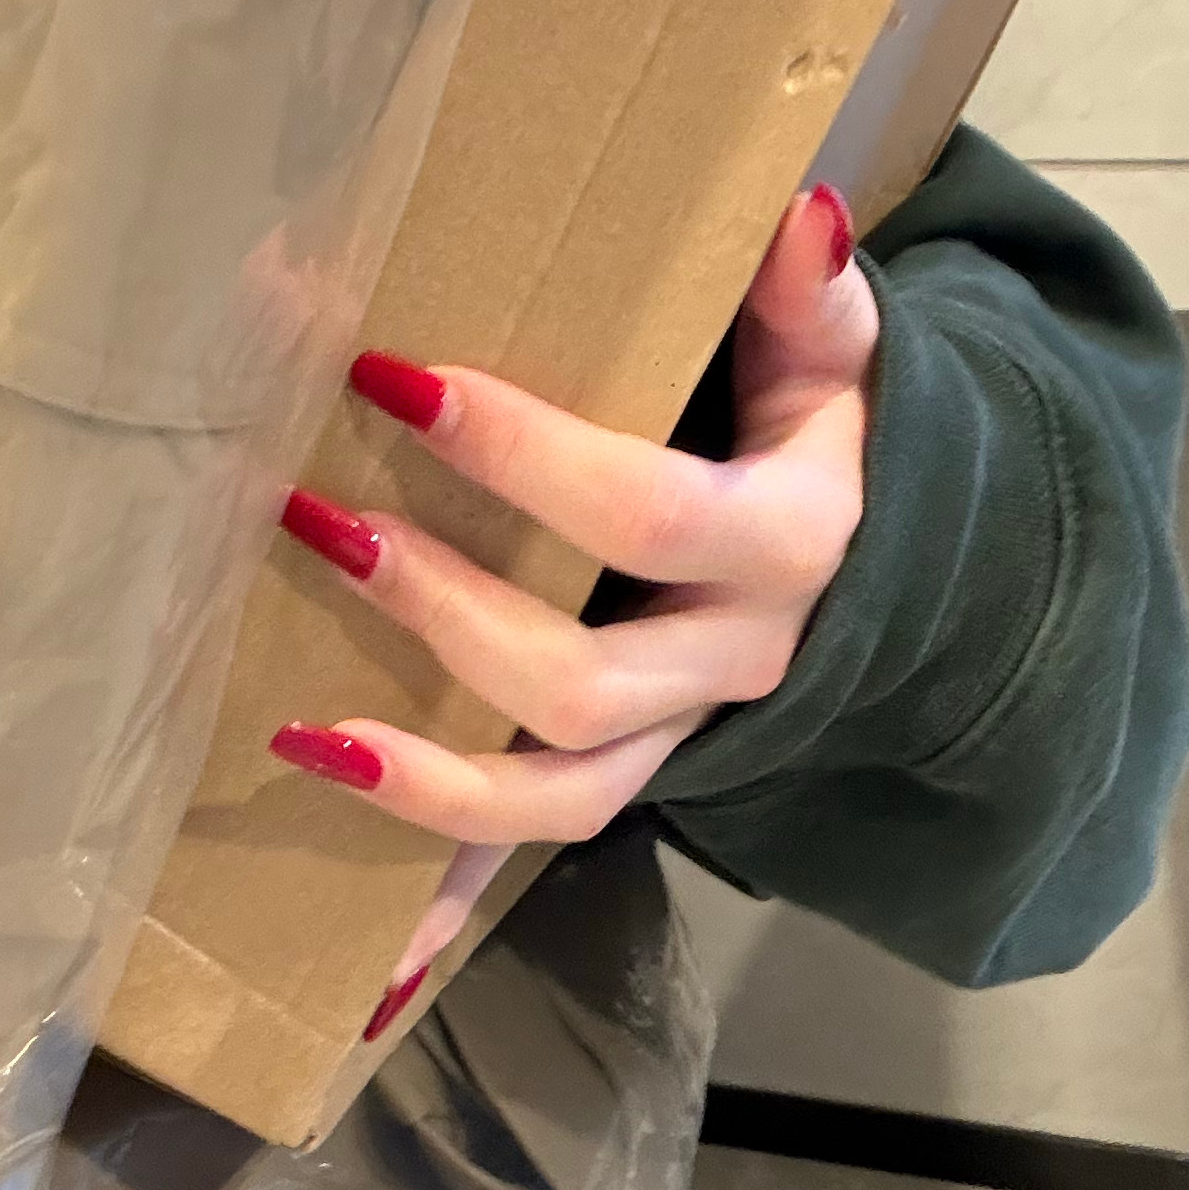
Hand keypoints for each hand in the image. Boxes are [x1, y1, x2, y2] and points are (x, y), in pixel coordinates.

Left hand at [269, 184, 876, 1000]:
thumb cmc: (820, 445)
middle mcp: (731, 664)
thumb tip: (792, 215)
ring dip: (425, 783)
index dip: (524, 455)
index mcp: (783, 545)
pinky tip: (362, 973)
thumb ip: (813, 304)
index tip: (395, 379)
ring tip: (299, 733)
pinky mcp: (621, 786)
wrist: (888, 580)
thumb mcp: (839, 372)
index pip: (647, 514)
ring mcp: (674, 742)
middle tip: (312, 522)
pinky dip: (445, 917)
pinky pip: (529, 867)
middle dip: (440, 610)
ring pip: (558, 800)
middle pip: (582, 682)